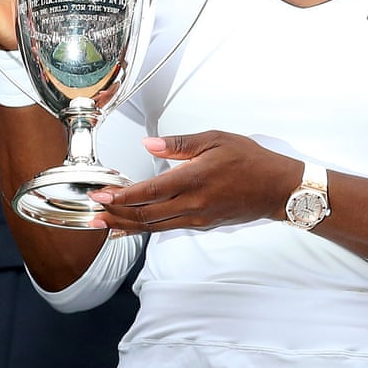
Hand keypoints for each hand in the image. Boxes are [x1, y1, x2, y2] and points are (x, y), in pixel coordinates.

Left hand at [86, 130, 298, 232]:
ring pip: (152, 226)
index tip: (100, 194)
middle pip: (144, 215)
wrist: (276, 188)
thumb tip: (150, 143)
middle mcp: (192, 204)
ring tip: (102, 223)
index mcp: (193, 179)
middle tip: (91, 210)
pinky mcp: (201, 224)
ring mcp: (196, 218)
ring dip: (124, 224)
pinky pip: (165, 228)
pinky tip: (131, 227)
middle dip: (114, 213)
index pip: (148, 192)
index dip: (120, 195)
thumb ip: (180, 144)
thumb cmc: (250, 161)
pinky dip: (144, 228)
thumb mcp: (216, 140)